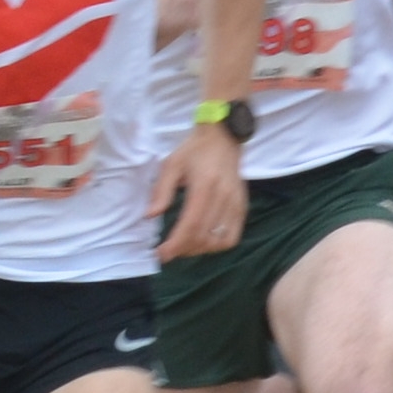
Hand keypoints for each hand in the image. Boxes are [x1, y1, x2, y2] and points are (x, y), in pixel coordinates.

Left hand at [150, 124, 246, 260]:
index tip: (162, 254)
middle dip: (184, 250)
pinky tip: (204, 242)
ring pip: (220, 241)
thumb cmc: (194, 151)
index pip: (191, 224)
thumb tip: (150, 216)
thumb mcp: (171, 164)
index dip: (176, 244)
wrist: (223, 138)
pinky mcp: (242, 207)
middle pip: (204, 236)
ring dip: (200, 250)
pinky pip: (233, 236)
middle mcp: (224, 197)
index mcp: (204, 185)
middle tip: (168, 251)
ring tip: (184, 246)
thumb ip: (161, 191)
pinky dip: (217, 245)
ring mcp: (236, 203)